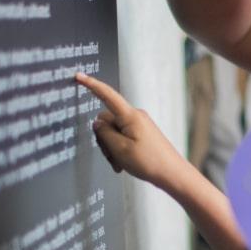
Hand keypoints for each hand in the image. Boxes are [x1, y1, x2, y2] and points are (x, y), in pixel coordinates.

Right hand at [75, 72, 189, 186]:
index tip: (79, 76)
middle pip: (106, 121)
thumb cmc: (149, 162)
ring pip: (113, 132)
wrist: (172, 174)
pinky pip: (122, 138)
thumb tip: (97, 124)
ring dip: (112, 148)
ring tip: (121, 163)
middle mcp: (135, 116)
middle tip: (113, 157)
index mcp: (130, 116)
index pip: (107, 95)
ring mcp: (139, 125)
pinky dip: (119, 150)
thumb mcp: (119, 149)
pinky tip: (125, 163)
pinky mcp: (141, 133)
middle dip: (104, 139)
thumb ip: (104, 134)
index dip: (91, 85)